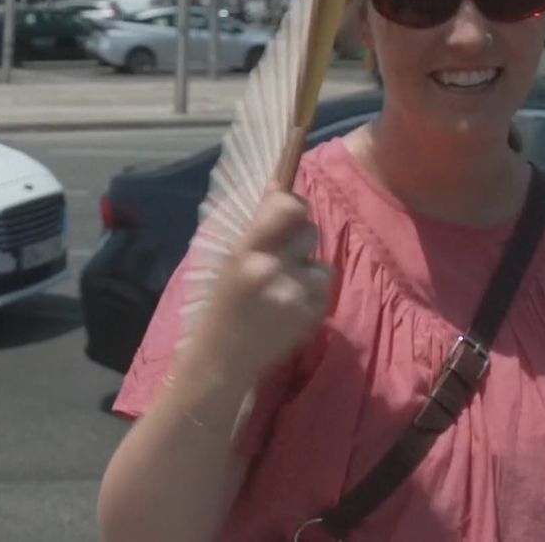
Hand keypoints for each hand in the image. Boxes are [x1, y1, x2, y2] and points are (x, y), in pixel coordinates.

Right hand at [190, 186, 331, 379]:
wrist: (221, 358)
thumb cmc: (220, 304)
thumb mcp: (228, 260)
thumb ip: (256, 227)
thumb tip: (278, 185)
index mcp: (244, 251)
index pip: (285, 208)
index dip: (292, 203)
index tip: (287, 210)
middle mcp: (271, 268)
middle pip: (309, 231)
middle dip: (300, 239)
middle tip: (282, 257)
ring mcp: (294, 293)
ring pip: (320, 262)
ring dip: (307, 270)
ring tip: (283, 288)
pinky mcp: (311, 314)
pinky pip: (324, 288)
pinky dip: (312, 294)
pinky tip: (290, 307)